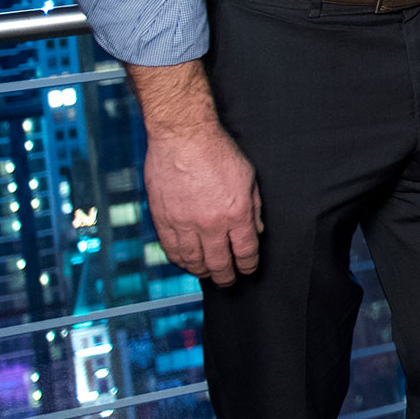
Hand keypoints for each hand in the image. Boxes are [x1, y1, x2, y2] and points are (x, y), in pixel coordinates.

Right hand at [128, 61, 263, 283]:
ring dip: (202, 272)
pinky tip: (186, 262)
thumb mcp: (248, 177)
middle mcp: (210, 224)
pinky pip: (171, 249)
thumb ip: (254, 207)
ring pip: (193, 261)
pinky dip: (180, 260)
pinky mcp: (163, 219)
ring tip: (208, 274)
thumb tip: (257, 231)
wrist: (182, 137)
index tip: (248, 269)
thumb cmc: (218, 151)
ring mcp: (184, 223)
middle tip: (229, 281)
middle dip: (226, 276)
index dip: (248, 265)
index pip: (245, 251)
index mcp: (236, 213)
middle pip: (219, 263)